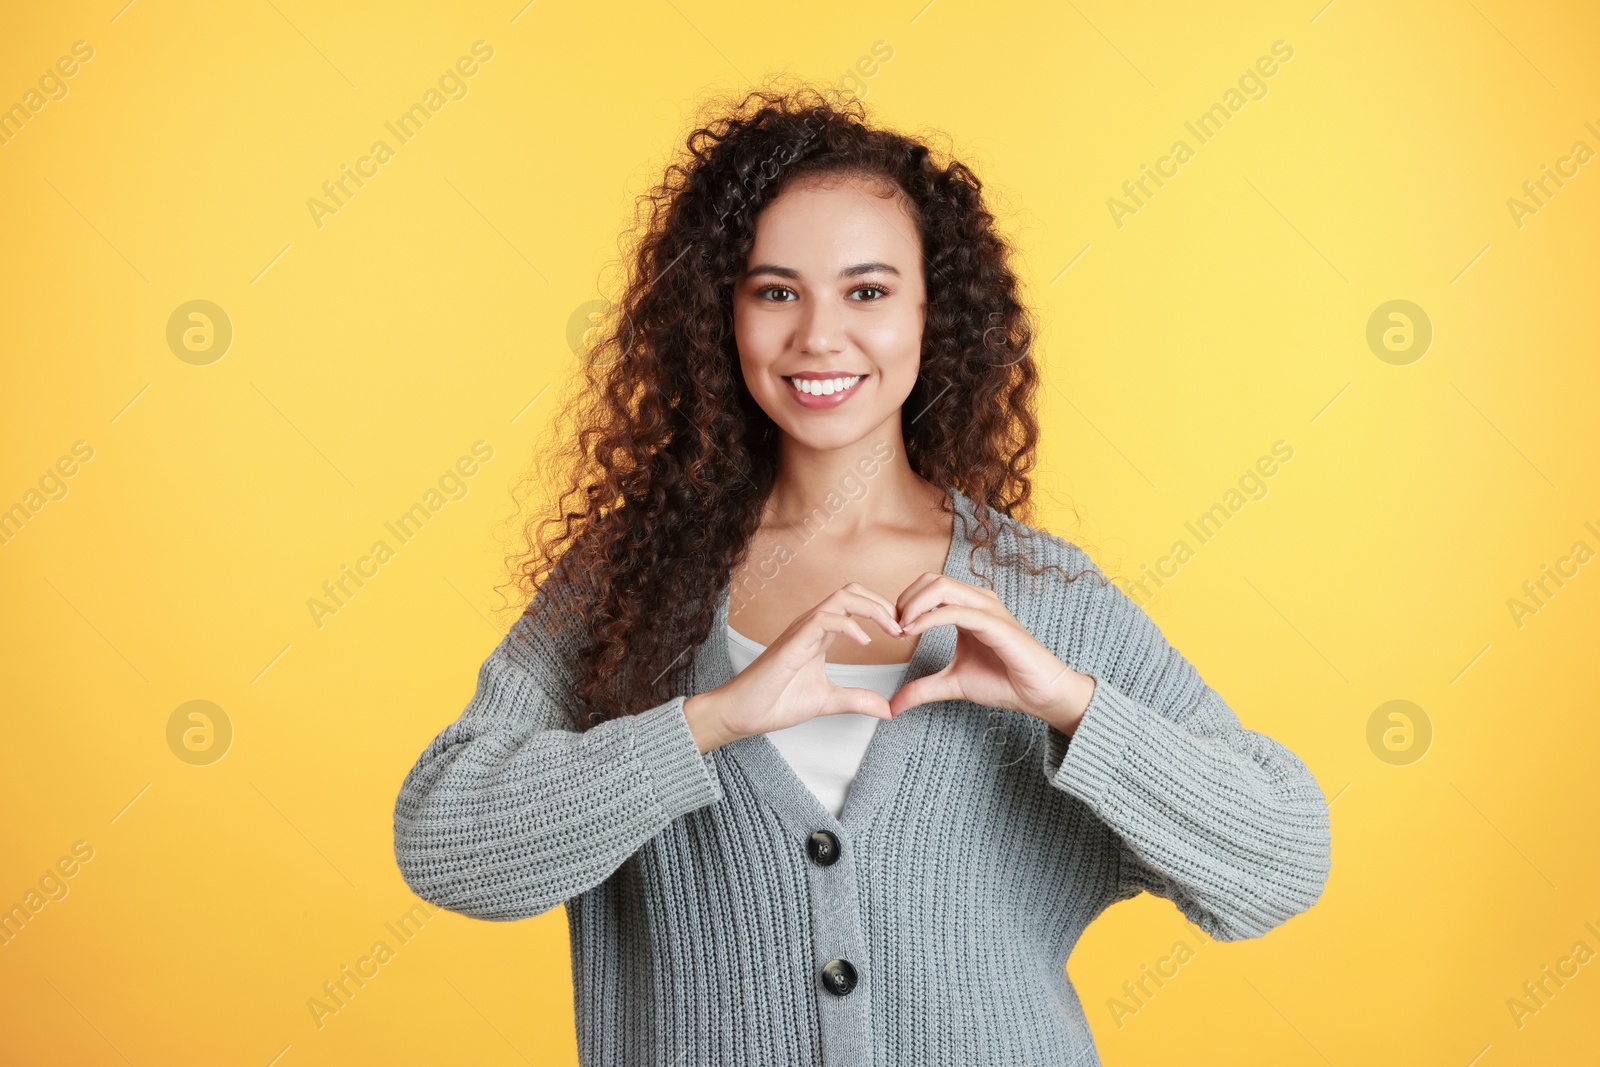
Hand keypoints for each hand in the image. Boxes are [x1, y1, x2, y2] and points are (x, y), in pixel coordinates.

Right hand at [695, 583, 907, 744]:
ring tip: (892, 630)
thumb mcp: (826, 701)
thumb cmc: (775, 702)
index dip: (882, 612)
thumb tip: (888, 709)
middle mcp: (811, 625)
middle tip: (903, 628)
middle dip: (883, 604)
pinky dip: (849, 626)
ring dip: (872, 609)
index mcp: (819, 634)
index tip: (902, 633)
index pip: (854, 604)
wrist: (741, 714)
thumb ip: (856, 700)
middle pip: (852, 591)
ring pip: (841, 597)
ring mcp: (800, 630)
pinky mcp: (792, 643)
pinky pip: (823, 619)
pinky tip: (864, 643)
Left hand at [887, 573, 1096, 732]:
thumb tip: (892, 705)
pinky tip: (914, 632)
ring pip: (942, 587)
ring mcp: (988, 609)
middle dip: (905, 600)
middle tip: (893, 627)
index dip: (904, 603)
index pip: (929, 586)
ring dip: (914, 605)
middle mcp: (978, 601)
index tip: (892, 630)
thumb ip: (922, 689)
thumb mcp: (952, 684)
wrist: (1039, 694)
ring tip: (902, 629)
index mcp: (968, 607)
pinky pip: (957, 611)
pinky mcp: (996, 623)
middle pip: (932, 579)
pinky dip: (930, 618)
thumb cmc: (1004, 682)